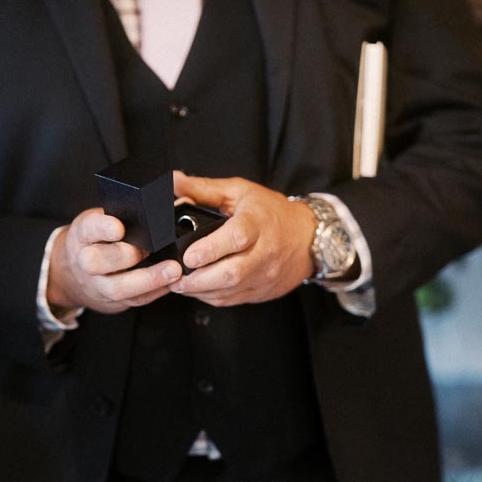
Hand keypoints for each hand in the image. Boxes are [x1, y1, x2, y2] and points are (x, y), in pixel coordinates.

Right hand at [47, 209, 181, 315]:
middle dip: (125, 255)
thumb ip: (121, 216)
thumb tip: (159, 203)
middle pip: (97, 262)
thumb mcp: (100, 222)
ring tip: (173, 270)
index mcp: (82, 235)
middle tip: (150, 249)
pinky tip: (172, 283)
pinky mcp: (113, 300)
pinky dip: (156, 291)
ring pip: (118, 287)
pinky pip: (135, 300)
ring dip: (148, 279)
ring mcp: (98, 284)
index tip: (119, 227)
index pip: (89, 229)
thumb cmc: (97, 240)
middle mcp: (85, 261)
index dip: (103, 228)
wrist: (74, 274)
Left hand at [169, 172, 315, 306]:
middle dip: (197, 279)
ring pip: (229, 291)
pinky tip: (197, 288)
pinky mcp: (262, 291)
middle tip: (174, 276)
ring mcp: (265, 275)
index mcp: (258, 222)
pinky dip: (210, 296)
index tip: (188, 256)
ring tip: (179, 283)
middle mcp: (265, 252)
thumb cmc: (271, 211)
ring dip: (199, 290)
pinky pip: (231, 300)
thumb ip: (204, 189)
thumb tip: (173, 181)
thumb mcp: (239, 191)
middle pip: (231, 273)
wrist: (307, 238)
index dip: (211, 249)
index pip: (236, 238)